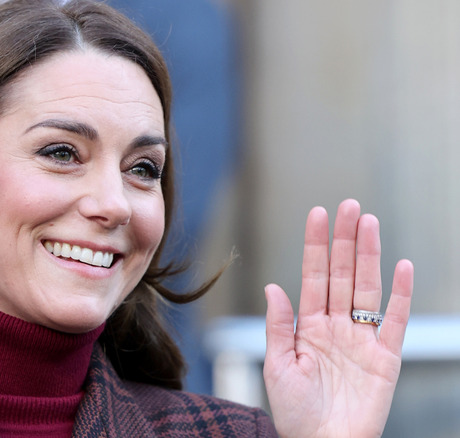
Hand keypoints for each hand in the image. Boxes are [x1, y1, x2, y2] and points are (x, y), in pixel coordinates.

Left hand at [263, 199, 413, 437]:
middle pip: (343, 275)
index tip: (316, 214)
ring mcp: (361, 340)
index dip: (315, 246)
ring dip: (369, 256)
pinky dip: (400, 296)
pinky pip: (395, 322)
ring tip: (368, 223)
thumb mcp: (278, 367)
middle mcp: (336, 326)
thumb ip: (279, 326)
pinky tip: (402, 267)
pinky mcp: (385, 359)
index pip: (313, 276)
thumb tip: (272, 287)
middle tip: (348, 206)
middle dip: (344, 241)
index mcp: (308, 326)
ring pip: (368, 289)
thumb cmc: (295, 412)